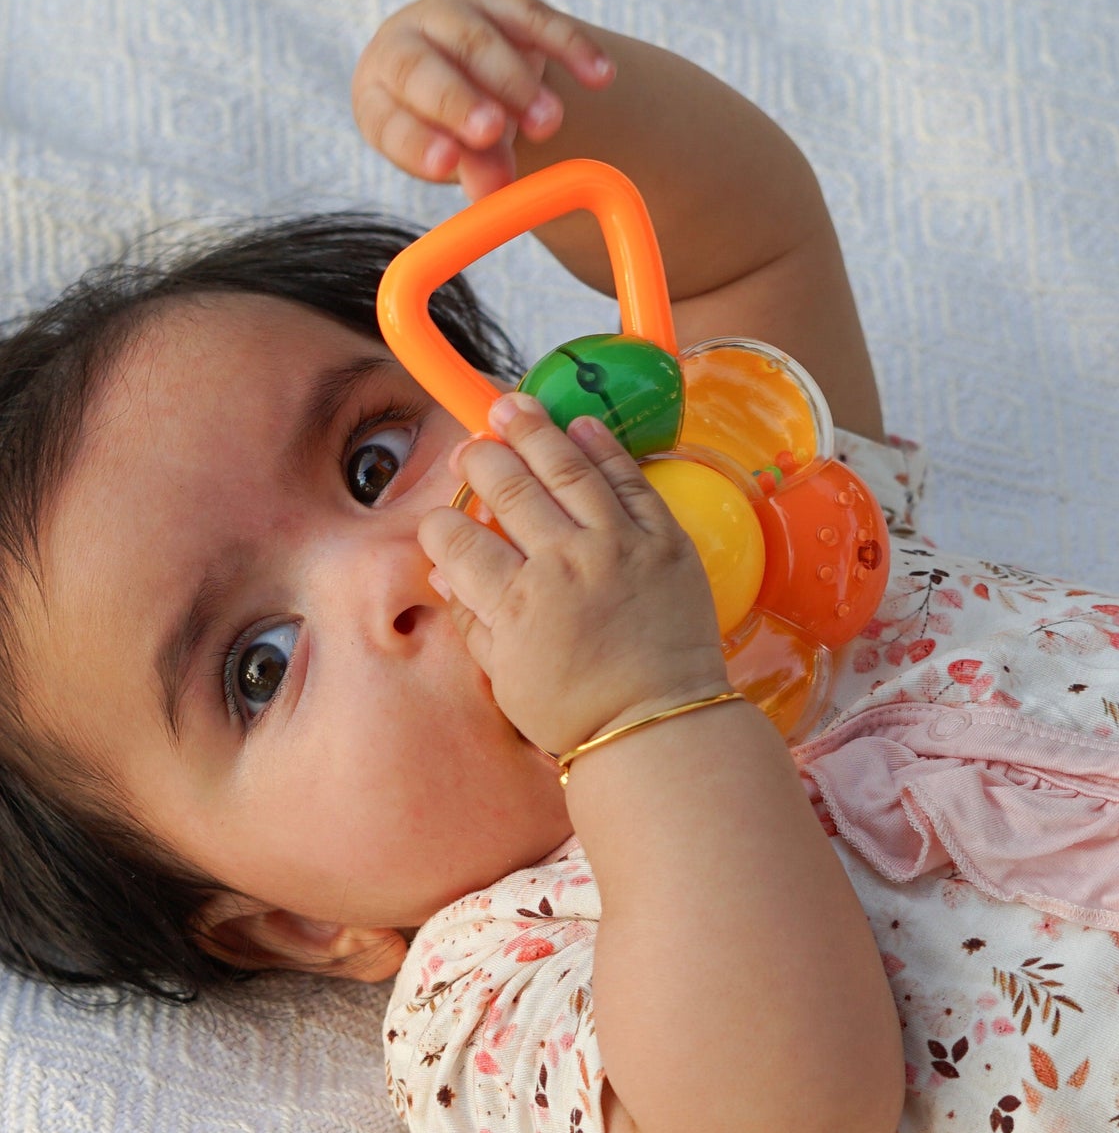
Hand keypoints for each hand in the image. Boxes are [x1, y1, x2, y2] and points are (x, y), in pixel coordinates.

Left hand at [352, 0, 614, 199]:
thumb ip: (476, 172)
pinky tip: (601, 76)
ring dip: (516, 80)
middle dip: (459, 99)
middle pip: (423, 68)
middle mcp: (406, 46)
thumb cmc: (458, 133)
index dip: (417, 141)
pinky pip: (535, 17)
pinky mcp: (500, 2)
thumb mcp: (462, 159)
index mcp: (380, 97)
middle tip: (492, 130)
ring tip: (549, 123)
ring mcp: (453, 17)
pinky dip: (570, 46)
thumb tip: (493, 192)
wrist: (477, 79)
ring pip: (478, 38)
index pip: (390, 120)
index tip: (446, 164)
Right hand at [417, 395, 732, 756]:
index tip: (442, 520)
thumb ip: (474, 623)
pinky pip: (630, 481)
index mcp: (515, 603)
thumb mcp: (508, 680)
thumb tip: (446, 575)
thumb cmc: (581, 713)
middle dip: (482, 460)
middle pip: (508, 489)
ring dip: (534, 431)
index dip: (441, 524)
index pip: (457, 541)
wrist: (660, 725)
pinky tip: (582, 426)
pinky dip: (604, 449)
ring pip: (567, 469)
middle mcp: (562, 564)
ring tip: (512, 407)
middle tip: (473, 446)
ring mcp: (617, 546)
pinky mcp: (663, 541)